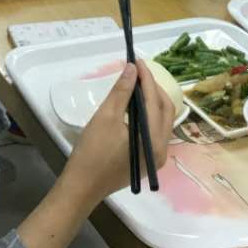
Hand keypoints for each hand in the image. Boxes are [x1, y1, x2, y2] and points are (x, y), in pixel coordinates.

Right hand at [61, 61, 174, 204]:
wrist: (82, 188)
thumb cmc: (92, 153)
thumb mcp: (105, 117)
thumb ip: (121, 92)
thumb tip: (132, 69)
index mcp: (154, 139)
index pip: (155, 100)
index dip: (146, 77)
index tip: (136, 60)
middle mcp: (162, 149)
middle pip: (165, 110)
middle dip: (153, 88)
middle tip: (137, 72)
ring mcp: (157, 157)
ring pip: (163, 121)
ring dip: (153, 101)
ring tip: (136, 85)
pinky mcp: (148, 161)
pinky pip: (156, 132)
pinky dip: (149, 116)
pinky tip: (136, 106)